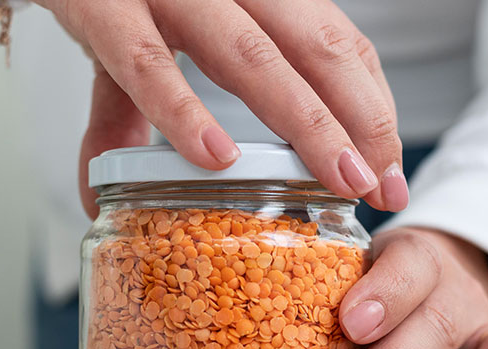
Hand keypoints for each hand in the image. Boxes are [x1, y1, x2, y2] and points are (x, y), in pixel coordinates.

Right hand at [31, 0, 405, 218]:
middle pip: (318, 48)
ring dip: (306, 123)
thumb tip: (105, 189)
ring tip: (338, 182)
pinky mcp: (100, 3)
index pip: (337, 42)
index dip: (371, 105)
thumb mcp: (136, 43)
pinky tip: (216, 158)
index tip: (387, 169)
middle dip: (361, 122)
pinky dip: (183, 112)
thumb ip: (135, 111)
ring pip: (254, 56)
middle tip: (381, 189)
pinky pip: (147, 63)